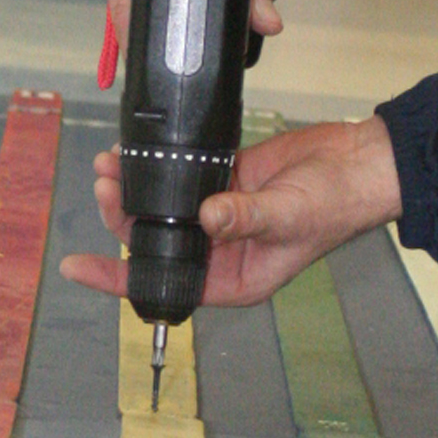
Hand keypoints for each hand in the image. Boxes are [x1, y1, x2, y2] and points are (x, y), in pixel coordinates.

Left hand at [59, 116, 401, 303]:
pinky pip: (180, 177)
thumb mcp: (287, 216)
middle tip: (105, 188)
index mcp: (233, 278)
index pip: (163, 285)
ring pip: (163, 207)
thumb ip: (244, 218)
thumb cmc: (335, 204)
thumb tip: (205, 217)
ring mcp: (220, 214)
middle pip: (156, 240)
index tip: (77, 267)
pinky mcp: (225, 180)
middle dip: (123, 218)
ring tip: (111, 164)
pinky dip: (158, 166)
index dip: (117, 279)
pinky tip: (137, 152)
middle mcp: (221, 251)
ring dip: (135, 189)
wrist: (359, 163)